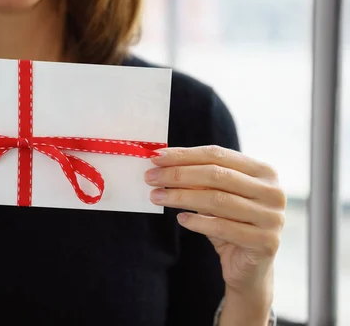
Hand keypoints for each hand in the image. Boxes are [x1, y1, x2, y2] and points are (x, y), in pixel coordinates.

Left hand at [145, 145, 285, 299]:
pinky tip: (180, 219)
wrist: (250, 269)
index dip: (185, 155)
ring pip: (217, 200)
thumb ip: (199, 179)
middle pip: (216, 175)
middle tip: (150, 177)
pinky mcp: (265, 242)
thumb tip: (162, 163)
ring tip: (157, 196)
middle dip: (178, 174)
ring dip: (181, 196)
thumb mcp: (217, 197)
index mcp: (264, 172)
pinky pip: (223, 227)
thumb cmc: (230, 224)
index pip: (218, 155)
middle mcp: (272, 192)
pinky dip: (197, 222)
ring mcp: (272, 217)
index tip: (156, 157)